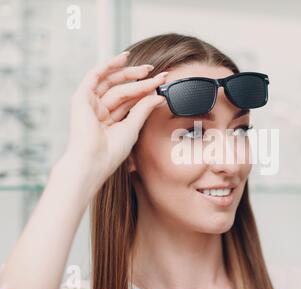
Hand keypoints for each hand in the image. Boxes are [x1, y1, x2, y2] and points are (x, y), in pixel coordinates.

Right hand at [63, 51, 167, 184]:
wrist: (93, 162)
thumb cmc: (110, 152)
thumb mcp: (133, 127)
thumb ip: (143, 109)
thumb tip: (158, 96)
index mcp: (110, 120)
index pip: (130, 100)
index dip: (146, 90)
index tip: (163, 83)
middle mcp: (99, 110)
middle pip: (122, 89)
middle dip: (140, 80)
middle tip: (158, 74)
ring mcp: (89, 104)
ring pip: (112, 82)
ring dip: (129, 73)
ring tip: (147, 69)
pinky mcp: (80, 98)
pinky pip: (94, 76)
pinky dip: (107, 65)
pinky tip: (122, 58)